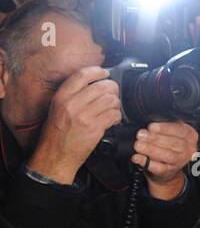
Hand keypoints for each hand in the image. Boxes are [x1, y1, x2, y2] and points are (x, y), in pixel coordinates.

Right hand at [27, 67, 122, 184]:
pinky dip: (117, 116)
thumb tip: (93, 83)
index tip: (104, 73)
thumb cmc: (56, 133)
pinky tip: (112, 119)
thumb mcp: (57, 108)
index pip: (82, 75)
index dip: (97, 71)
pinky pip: (114, 115)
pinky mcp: (94, 128)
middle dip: (112, 88)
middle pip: (102, 86)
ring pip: (111, 100)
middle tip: (113, 93)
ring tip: (112, 108)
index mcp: (61, 97)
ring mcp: (84, 116)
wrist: (54, 156)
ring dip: (116, 103)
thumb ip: (72, 95)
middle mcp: (72, 104)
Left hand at [132, 121, 199, 200]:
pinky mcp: (168, 172)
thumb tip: (149, 125)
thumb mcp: (170, 131)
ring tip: (138, 145)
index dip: (165, 128)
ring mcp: (180, 162)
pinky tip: (137, 157)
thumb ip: (163, 127)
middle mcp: (188, 149)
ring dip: (151, 149)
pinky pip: (158, 167)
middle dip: (155, 138)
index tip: (152, 127)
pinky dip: (146, 162)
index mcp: (190, 136)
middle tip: (141, 135)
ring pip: (168, 155)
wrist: (167, 165)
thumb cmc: (168, 144)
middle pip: (174, 143)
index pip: (181, 130)